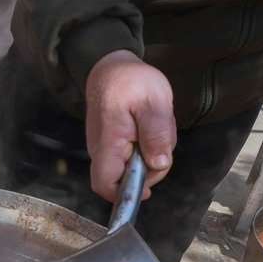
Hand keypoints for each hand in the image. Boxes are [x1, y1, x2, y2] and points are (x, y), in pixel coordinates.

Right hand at [83, 50, 175, 201]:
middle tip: (160, 137)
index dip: (125, 194)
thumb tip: (158, 164)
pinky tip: (150, 128)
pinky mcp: (113, 146)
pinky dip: (148, 149)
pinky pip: (133, 159)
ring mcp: (106, 149)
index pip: (105, 185)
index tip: (148, 185)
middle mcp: (102, 151)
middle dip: (150, 169)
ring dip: (152, 155)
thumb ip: (157, 133)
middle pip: (125, 181)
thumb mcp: (153, 101)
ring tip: (155, 126)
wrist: (110, 67)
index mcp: (109, 143)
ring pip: (133, 170)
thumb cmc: (131, 81)